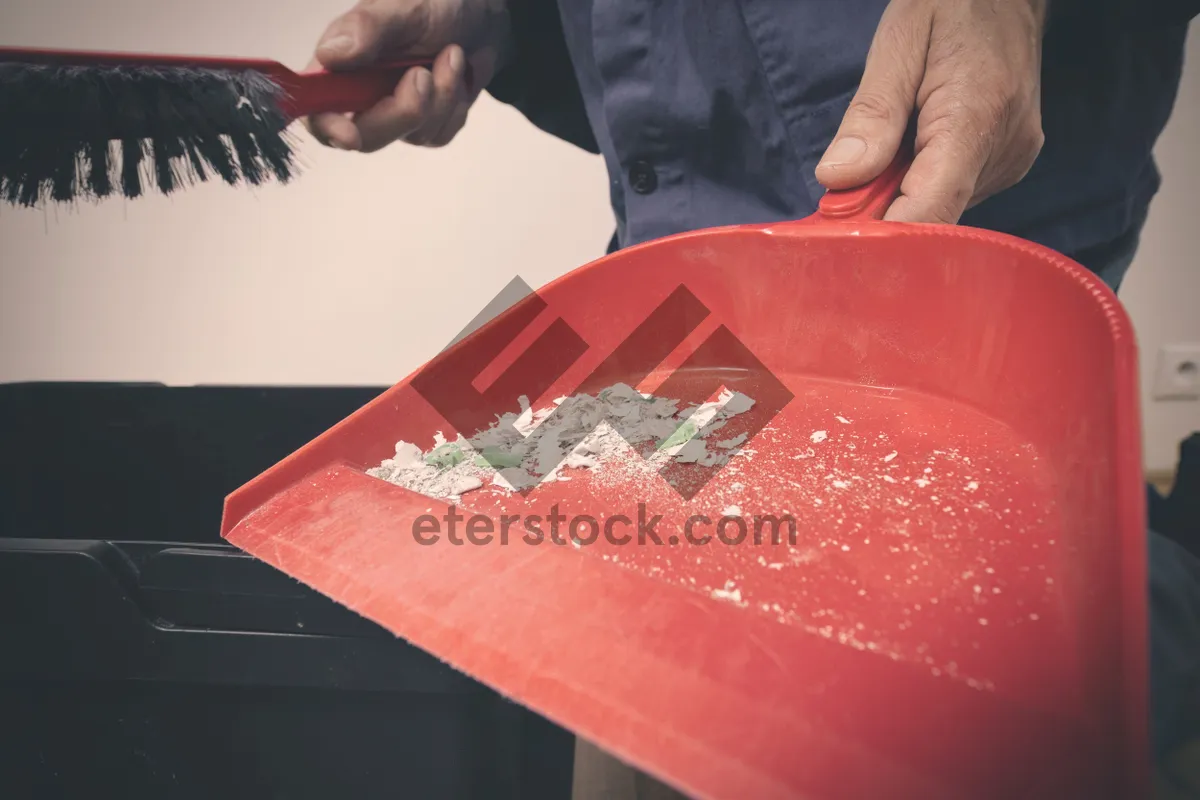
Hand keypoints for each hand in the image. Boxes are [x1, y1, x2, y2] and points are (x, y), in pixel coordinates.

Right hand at [305, 0, 510, 151]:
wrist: (480, 18)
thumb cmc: (437, 4)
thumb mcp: (405, 7)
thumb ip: (367, 28)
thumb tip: (329, 55)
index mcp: (340, 65)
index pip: (317, 110)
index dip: (328, 127)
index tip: (349, 134)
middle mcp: (360, 95)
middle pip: (367, 136)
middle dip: (404, 110)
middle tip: (424, 73)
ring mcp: (393, 114)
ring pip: (412, 135)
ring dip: (441, 97)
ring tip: (451, 55)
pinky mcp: (423, 127)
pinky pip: (438, 135)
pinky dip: (455, 106)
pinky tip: (456, 76)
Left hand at [815, 0, 1046, 223]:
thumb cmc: (951, 5)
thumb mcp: (897, 46)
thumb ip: (870, 117)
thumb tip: (837, 178)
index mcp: (976, 117)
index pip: (930, 210)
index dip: (882, 233)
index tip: (842, 231)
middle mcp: (1004, 150)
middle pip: (932, 215)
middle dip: (884, 206)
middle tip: (854, 173)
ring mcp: (1012, 160)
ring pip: (941, 207)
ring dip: (903, 190)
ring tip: (898, 138)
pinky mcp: (1010, 163)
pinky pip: (954, 191)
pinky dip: (924, 180)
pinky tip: (918, 144)